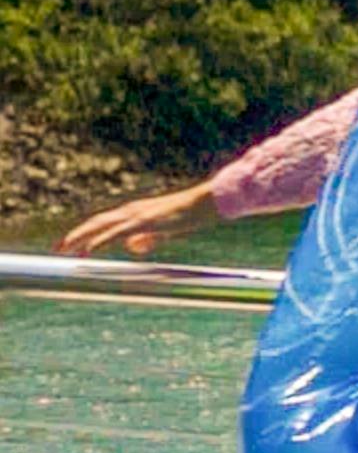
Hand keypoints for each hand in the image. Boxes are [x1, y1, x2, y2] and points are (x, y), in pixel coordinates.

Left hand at [57, 181, 217, 256]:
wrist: (206, 203)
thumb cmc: (189, 215)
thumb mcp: (164, 230)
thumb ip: (147, 238)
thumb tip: (132, 248)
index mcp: (134, 212)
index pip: (102, 223)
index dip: (84, 233)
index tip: (68, 246)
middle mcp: (130, 210)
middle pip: (95, 222)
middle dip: (73, 236)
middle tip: (56, 249)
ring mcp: (136, 214)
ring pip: (100, 226)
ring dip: (80, 237)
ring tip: (64, 249)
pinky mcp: (143, 221)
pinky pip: (115, 233)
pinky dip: (99, 241)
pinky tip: (88, 249)